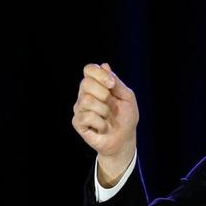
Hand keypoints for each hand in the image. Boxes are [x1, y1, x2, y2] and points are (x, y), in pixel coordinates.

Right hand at [71, 62, 139, 185]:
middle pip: (86, 83)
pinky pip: (87, 117)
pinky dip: (101, 123)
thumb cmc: (126, 118)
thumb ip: (116, 83)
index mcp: (96, 85)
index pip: (89, 69)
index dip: (100, 74)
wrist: (124, 140)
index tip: (111, 85)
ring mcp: (80, 108)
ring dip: (104, 111)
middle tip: (112, 106)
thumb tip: (105, 66)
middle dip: (104, 95)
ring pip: (87, 100)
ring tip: (108, 118)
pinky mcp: (78, 122)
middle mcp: (85, 94)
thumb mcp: (127, 98)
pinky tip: (103, 127)